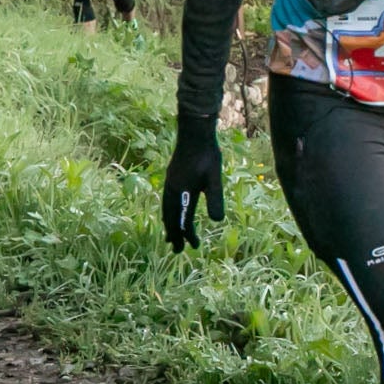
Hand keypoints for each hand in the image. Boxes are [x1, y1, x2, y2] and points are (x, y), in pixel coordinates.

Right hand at [161, 116, 222, 252]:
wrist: (194, 133)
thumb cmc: (207, 155)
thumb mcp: (214, 178)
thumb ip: (215, 199)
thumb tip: (217, 221)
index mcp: (182, 193)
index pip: (184, 221)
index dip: (189, 235)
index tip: (195, 247)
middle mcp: (172, 190)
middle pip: (171, 219)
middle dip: (174, 235)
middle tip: (177, 250)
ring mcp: (169, 184)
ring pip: (166, 210)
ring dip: (169, 224)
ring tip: (171, 236)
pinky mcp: (171, 178)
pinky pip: (166, 201)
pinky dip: (168, 212)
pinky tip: (173, 213)